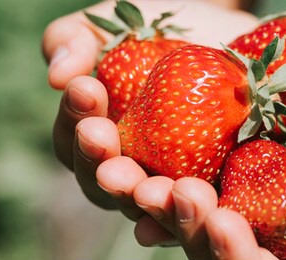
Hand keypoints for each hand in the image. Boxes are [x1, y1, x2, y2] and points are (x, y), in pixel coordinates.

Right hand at [41, 0, 257, 209]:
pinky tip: (193, 201)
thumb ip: (75, 39)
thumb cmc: (154, 30)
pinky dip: (195, 215)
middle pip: (107, 187)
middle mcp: (128, 174)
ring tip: (150, 186)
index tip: (85, 88)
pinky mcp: (215, 193)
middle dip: (103, 167)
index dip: (75, 117)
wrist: (226, 37)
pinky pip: (202, 214)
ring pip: (152, 209)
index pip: (75, 142)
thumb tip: (59, 75)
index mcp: (95, 141)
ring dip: (145, 199)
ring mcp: (170, 188)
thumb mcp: (112, 25)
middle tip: (103, 147)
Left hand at [131, 78, 285, 258]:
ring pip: (216, 209)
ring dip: (175, 198)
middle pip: (235, 250)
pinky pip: (224, 163)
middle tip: (170, 196)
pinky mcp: (274, 160)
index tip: (224, 229)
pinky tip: (152, 139)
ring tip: (142, 172)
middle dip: (196, 232)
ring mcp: (284, 201)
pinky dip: (188, 156)